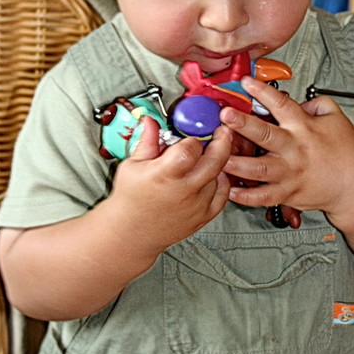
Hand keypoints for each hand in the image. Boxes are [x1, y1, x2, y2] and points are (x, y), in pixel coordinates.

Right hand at [109, 115, 231, 255]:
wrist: (131, 234)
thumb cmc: (130, 199)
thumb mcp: (132, 165)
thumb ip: (147, 141)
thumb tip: (151, 120)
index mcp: (164, 175)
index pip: (190, 149)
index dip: (194, 138)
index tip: (191, 136)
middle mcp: (184, 191)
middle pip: (215, 160)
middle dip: (222, 142)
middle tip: (222, 132)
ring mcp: (197, 206)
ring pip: (219, 176)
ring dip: (216, 164)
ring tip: (207, 158)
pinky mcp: (204, 216)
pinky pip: (223, 194)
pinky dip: (221, 182)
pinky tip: (212, 175)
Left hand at [219, 77, 353, 218]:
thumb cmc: (347, 152)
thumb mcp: (336, 118)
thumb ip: (318, 104)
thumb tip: (301, 100)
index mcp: (304, 128)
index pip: (281, 104)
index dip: (263, 91)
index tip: (246, 82)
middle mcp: (294, 150)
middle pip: (265, 135)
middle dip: (242, 124)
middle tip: (225, 116)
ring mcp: (289, 173)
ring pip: (258, 169)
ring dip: (235, 163)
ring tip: (217, 157)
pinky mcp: (287, 193)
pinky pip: (263, 197)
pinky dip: (245, 196)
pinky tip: (229, 191)